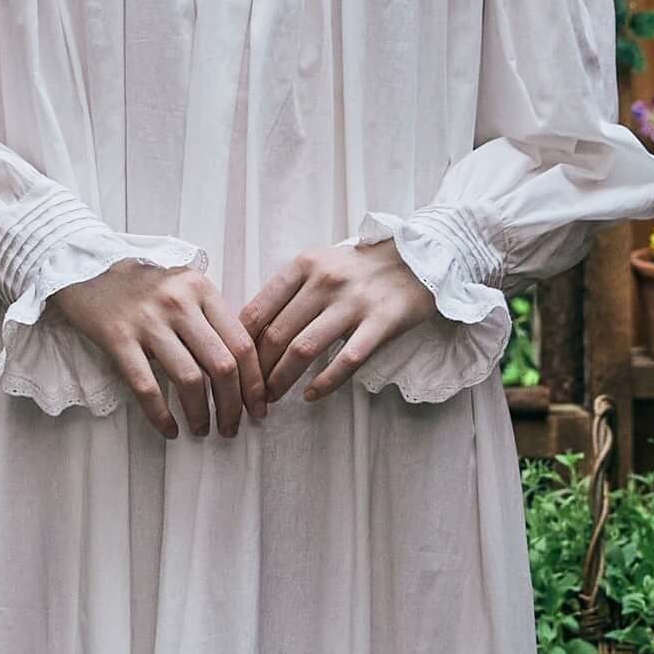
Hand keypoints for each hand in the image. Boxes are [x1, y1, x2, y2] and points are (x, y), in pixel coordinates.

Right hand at [42, 260, 271, 440]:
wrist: (83, 264)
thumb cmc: (139, 283)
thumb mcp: (182, 285)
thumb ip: (209, 316)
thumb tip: (241, 364)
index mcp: (201, 289)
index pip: (242, 343)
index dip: (255, 382)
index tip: (258, 406)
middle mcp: (178, 303)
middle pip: (222, 365)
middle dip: (233, 405)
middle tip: (233, 427)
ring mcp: (147, 321)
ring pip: (189, 379)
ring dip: (201, 414)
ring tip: (203, 430)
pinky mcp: (117, 337)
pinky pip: (146, 386)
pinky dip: (161, 415)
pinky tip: (170, 429)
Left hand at [241, 237, 435, 403]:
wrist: (419, 256)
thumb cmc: (360, 267)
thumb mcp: (319, 264)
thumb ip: (289, 291)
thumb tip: (250, 330)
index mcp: (303, 266)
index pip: (257, 310)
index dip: (240, 344)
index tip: (234, 366)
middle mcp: (325, 282)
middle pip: (276, 334)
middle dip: (257, 370)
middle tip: (251, 391)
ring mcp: (354, 302)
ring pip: (304, 349)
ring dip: (282, 379)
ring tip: (273, 397)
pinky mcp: (382, 322)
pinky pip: (347, 360)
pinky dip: (325, 382)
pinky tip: (312, 395)